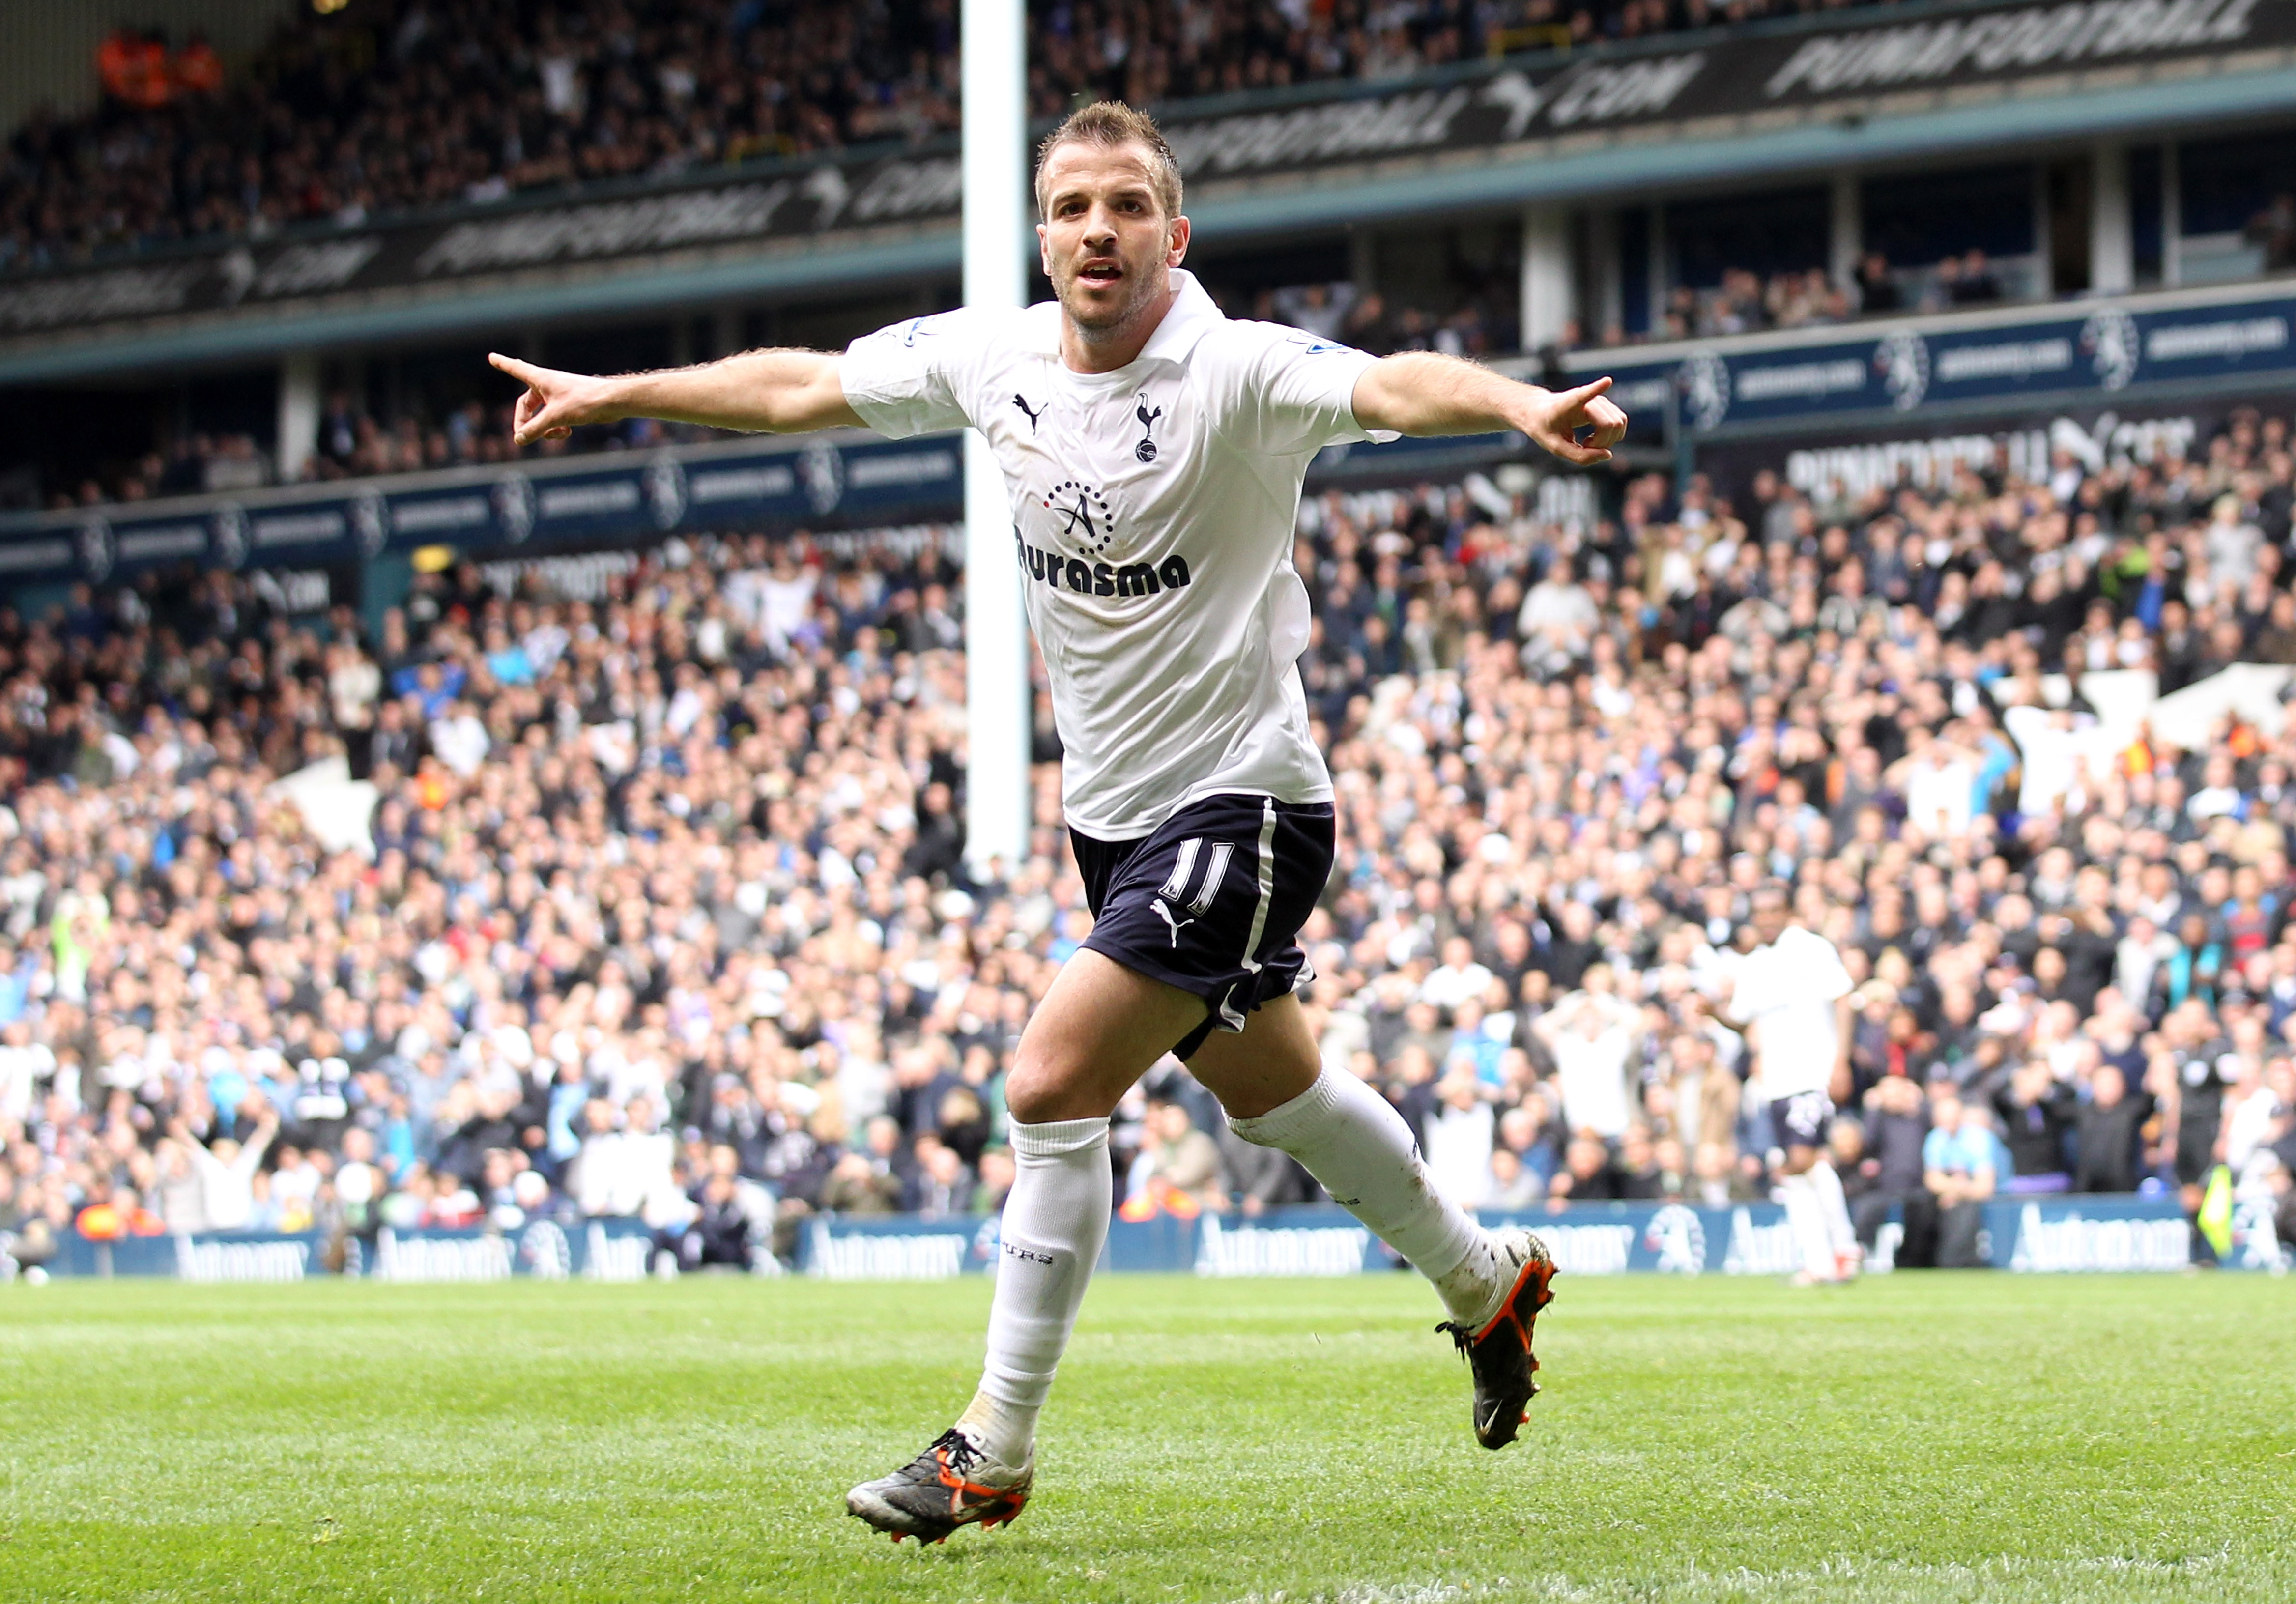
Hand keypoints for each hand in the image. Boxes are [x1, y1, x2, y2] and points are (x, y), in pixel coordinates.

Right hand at [489, 353, 624, 444]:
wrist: (612, 402)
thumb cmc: (584, 401)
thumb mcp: (555, 417)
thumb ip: (535, 429)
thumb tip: (518, 440)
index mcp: (541, 379)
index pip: (516, 369)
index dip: (503, 364)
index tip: (492, 356)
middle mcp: (548, 386)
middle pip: (526, 406)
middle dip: (526, 423)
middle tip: (524, 438)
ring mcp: (558, 397)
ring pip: (541, 416)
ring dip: (544, 429)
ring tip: (558, 434)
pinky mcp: (569, 407)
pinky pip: (554, 420)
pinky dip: (556, 429)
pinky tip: (567, 432)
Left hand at [1524, 376, 1626, 465]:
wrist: (1542, 412)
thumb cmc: (1546, 427)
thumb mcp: (1555, 447)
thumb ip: (1579, 455)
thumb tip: (1608, 454)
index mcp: (1568, 404)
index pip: (1583, 395)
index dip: (1597, 388)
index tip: (1607, 381)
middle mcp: (1588, 398)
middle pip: (1610, 424)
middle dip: (1602, 443)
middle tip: (1583, 446)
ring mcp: (1600, 400)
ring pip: (1619, 424)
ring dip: (1607, 441)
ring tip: (1587, 442)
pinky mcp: (1607, 406)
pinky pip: (1620, 423)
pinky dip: (1610, 437)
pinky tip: (1593, 439)